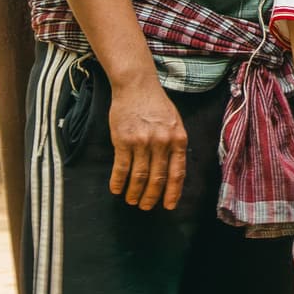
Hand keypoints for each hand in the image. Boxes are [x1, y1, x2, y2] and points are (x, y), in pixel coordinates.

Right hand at [107, 73, 187, 209]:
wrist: (137, 86)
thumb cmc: (156, 105)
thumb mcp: (175, 123)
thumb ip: (175, 145)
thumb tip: (173, 171)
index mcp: (178, 139)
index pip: (178, 173)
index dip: (173, 192)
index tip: (168, 206)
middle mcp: (162, 142)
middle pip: (158, 178)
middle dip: (152, 197)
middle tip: (146, 207)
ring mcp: (142, 142)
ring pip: (139, 176)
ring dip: (135, 192)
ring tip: (132, 200)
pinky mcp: (123, 140)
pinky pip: (121, 167)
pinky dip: (118, 181)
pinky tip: (116, 189)